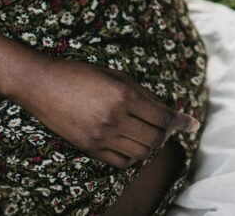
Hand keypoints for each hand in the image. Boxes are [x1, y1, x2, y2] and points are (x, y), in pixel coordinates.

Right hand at [18, 58, 199, 168]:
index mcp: (124, 96)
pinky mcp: (88, 148)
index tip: (193, 124)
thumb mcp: (116, 76)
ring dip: (150, 146)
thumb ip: (142, 94)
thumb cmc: (81, 73)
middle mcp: (114, 118)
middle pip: (155, 139)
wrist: (41, 84)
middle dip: (165, 134)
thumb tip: (165, 111)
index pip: (163, 117)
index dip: (181, 122)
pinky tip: (132, 144)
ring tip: (148, 134)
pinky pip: (120, 162)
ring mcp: (100, 136)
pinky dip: (132, 156)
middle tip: (165, 127)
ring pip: (140, 153)